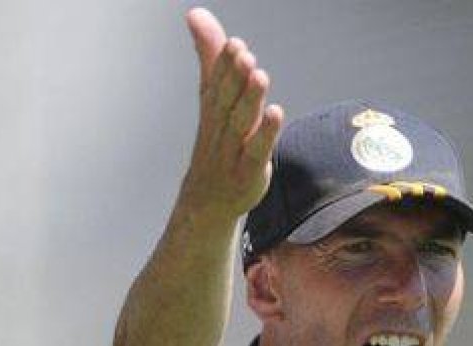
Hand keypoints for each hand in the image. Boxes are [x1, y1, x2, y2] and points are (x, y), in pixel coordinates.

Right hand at [179, 8, 283, 222]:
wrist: (207, 200)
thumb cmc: (216, 142)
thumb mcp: (212, 99)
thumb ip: (210, 57)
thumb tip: (196, 14)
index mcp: (213, 109)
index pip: (217, 84)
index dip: (225, 64)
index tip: (235, 44)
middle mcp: (221, 128)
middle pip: (227, 101)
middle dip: (235, 78)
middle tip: (244, 54)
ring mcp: (233, 152)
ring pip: (240, 124)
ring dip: (250, 100)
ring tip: (259, 76)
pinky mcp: (247, 173)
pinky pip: (255, 153)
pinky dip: (265, 135)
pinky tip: (276, 114)